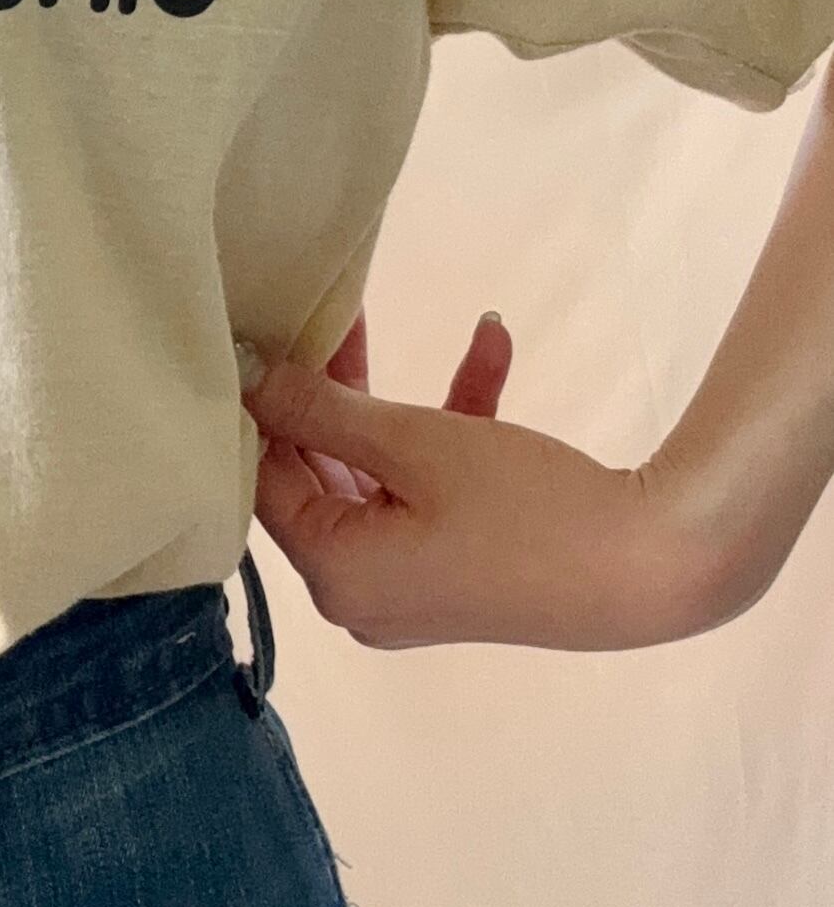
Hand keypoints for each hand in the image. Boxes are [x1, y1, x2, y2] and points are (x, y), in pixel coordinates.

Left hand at [238, 306, 714, 650]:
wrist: (659, 564)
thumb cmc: (522, 508)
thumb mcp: (412, 444)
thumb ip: (322, 409)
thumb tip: (248, 378)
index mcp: (333, 573)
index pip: (263, 481)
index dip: (259, 407)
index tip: (260, 341)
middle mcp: (358, 592)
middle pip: (317, 475)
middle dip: (327, 391)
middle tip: (320, 317)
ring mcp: (412, 584)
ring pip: (376, 474)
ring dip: (388, 400)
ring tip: (372, 314)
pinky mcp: (461, 566)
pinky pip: (432, 491)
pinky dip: (450, 428)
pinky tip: (492, 345)